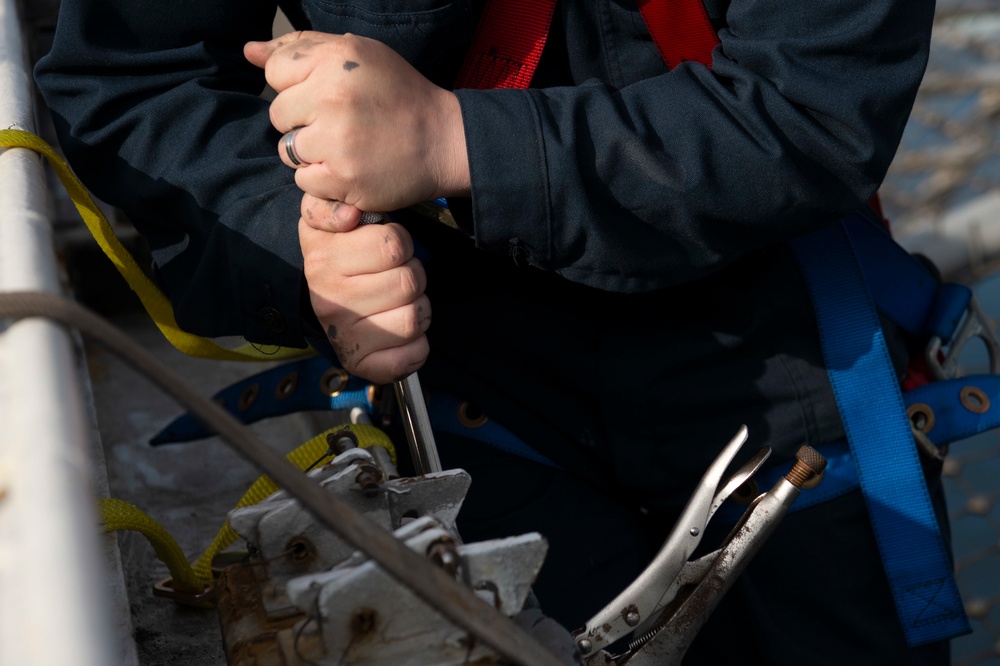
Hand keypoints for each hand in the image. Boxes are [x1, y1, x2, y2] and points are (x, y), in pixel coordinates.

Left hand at [245, 31, 469, 210]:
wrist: (444, 140)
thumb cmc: (398, 95)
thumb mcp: (359, 55)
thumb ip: (302, 48)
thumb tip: (249, 51)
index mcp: (336, 59)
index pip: (275, 71)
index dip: (297, 86)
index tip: (326, 96)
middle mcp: (333, 96)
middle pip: (278, 114)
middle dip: (302, 122)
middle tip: (340, 125)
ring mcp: (337, 140)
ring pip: (288, 150)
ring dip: (310, 153)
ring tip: (345, 147)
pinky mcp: (342, 178)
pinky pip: (304, 181)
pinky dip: (323, 180)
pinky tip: (350, 168)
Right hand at [299, 193, 431, 383]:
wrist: (321, 300)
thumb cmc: (340, 254)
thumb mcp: (326, 218)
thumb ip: (331, 204)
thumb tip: (349, 215)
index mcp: (323, 258)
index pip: (393, 244)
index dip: (400, 243)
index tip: (384, 249)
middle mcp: (328, 299)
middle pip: (410, 281)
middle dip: (413, 275)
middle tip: (395, 277)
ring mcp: (344, 335)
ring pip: (415, 317)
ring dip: (418, 308)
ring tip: (399, 303)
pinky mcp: (360, 363)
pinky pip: (412, 354)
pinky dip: (418, 346)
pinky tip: (403, 334)